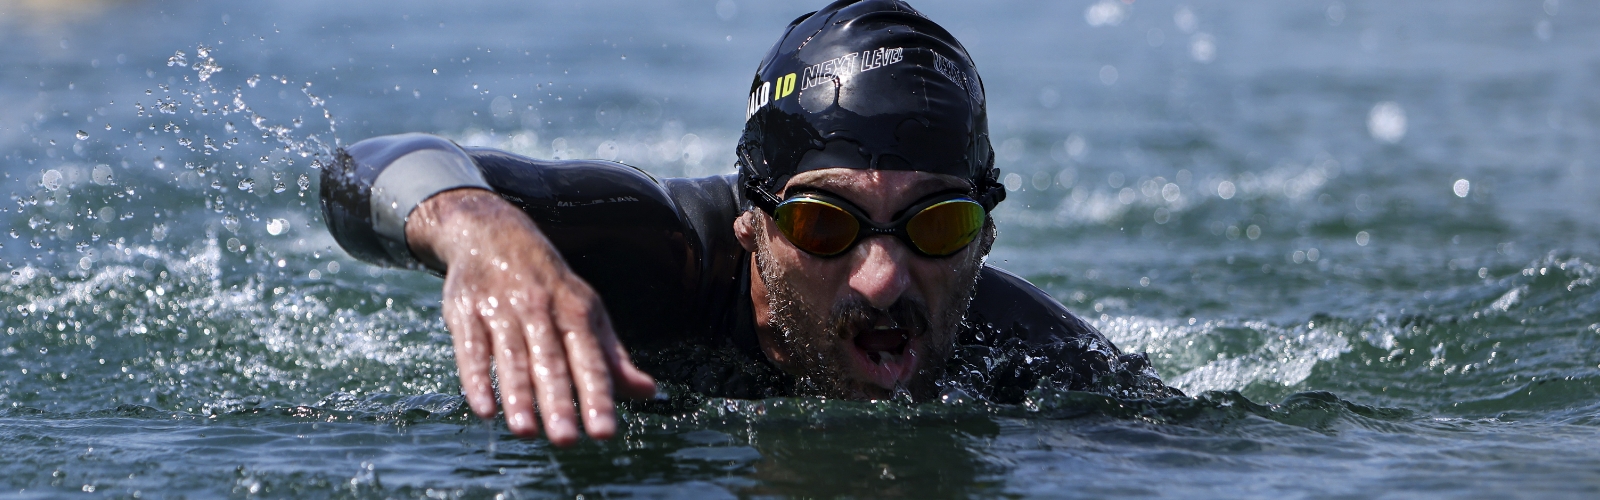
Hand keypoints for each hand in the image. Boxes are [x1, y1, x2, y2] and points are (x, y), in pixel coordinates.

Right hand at [406, 188, 657, 445]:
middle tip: (566, 441)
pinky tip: (484, 409)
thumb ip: (613, 357)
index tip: (605, 432)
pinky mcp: (466, 312)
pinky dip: (476, 378)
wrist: (492, 233)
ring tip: (526, 432)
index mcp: (576, 310)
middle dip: (558, 402)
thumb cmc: (549, 286)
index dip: (598, 396)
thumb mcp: (587, 311)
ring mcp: (502, 309)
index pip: (591, 360)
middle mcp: (541, 309)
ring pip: (512, 357)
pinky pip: (471, 349)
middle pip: (551, 362)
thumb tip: (648, 392)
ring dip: (518, 396)